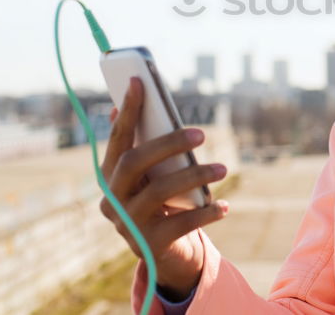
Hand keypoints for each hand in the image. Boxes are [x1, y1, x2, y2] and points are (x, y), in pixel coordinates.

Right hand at [99, 77, 229, 298]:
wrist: (164, 253)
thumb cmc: (161, 201)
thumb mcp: (153, 175)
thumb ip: (148, 147)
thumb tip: (134, 104)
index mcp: (110, 176)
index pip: (117, 138)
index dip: (127, 110)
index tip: (139, 81)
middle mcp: (112, 199)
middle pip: (134, 162)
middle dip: (168, 143)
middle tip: (202, 133)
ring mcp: (128, 224)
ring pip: (159, 192)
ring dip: (195, 176)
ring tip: (223, 169)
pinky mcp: (149, 245)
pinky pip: (180, 224)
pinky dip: (205, 213)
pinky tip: (224, 206)